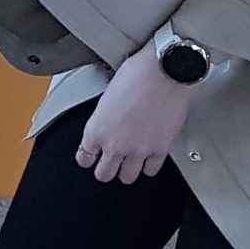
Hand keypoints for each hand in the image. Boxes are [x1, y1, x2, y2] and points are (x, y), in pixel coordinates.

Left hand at [77, 50, 196, 183]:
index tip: (89, 158)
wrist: (164, 71)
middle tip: (109, 164)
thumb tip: (107, 122)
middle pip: (104, 174)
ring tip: (129, 163)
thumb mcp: (108, 94)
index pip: (84, 157)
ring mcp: (138, 149)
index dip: (86, 158)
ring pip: (127, 177)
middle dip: (105, 170)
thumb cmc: (137, 73)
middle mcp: (114, 144)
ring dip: (127, 171)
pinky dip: (149, 166)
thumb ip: (104, 116)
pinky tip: (148, 159)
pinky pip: (151, 170)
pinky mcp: (160, 150)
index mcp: (96, 129)